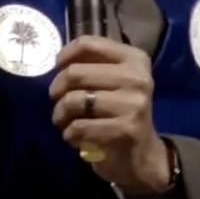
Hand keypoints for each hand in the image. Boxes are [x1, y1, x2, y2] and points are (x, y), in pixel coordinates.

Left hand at [49, 36, 171, 195]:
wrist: (142, 155)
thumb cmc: (120, 112)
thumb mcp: (114, 81)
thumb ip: (92, 65)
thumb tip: (60, 60)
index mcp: (134, 59)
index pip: (89, 43)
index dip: (65, 55)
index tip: (58, 69)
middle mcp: (137, 78)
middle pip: (75, 73)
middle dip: (57, 90)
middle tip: (58, 101)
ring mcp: (133, 104)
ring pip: (73, 100)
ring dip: (60, 115)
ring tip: (64, 121)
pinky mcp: (125, 130)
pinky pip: (78, 127)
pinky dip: (69, 134)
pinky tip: (76, 137)